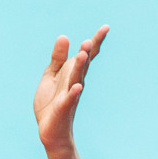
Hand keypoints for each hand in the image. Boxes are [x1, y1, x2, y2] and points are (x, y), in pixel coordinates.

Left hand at [33, 25, 108, 152]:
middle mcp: (75, 82)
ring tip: (83, 54)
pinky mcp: (62, 108)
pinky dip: (73, 93)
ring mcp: (70, 95)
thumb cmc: (52, 103)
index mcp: (73, 73)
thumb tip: (64, 36)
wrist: (51, 131)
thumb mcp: (52, 76)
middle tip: (89, 40)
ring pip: (76, 79)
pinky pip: (69, 99)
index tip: (106, 27)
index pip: (86, 56)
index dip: (95, 42)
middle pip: (82, 65)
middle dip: (86, 53)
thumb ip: (58, 58)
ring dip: (80, 67)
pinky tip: (77, 87)